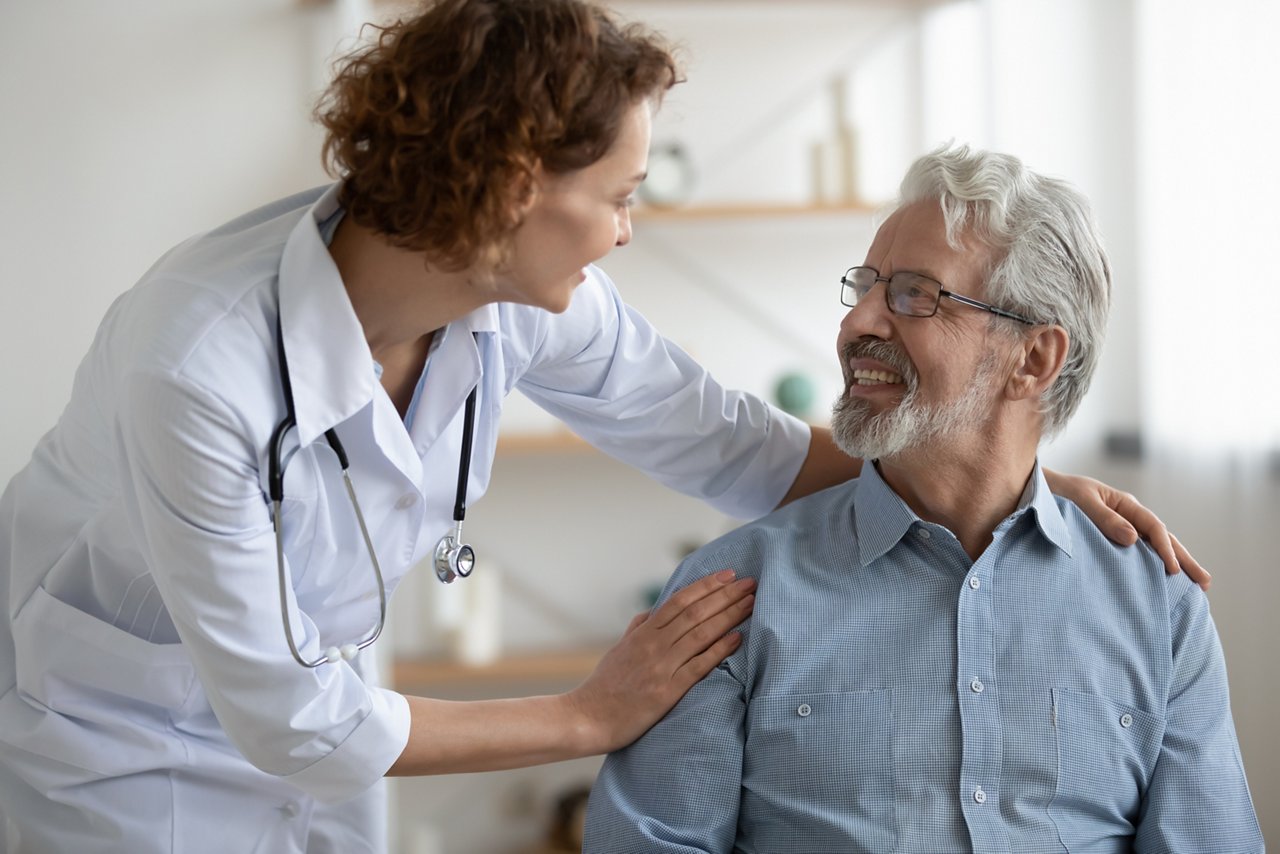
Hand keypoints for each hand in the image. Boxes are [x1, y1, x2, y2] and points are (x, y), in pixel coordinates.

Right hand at [566, 569, 754, 753]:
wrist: (588, 718)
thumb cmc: (604, 686)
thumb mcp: (619, 649)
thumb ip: (637, 629)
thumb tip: (652, 612)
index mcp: (643, 633)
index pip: (680, 600)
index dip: (706, 585)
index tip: (729, 575)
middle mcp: (654, 644)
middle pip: (696, 612)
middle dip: (726, 595)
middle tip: (751, 583)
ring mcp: (661, 666)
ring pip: (700, 633)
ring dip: (729, 616)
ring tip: (751, 604)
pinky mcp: (667, 691)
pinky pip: (698, 666)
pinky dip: (719, 650)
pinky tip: (737, 638)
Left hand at [1044, 469, 1209, 589]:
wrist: (1036, 491)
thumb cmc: (1057, 494)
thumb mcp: (1081, 502)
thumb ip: (1104, 519)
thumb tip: (1133, 539)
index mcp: (1124, 504)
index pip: (1153, 527)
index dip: (1165, 549)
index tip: (1173, 570)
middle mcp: (1127, 516)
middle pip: (1163, 538)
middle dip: (1183, 560)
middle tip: (1205, 583)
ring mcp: (1121, 529)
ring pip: (1154, 547)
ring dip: (1174, 564)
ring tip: (1195, 586)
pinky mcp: (1110, 541)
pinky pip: (1137, 554)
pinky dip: (1152, 566)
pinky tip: (1161, 581)